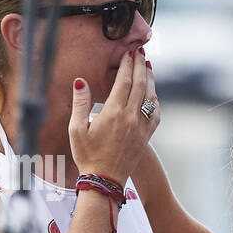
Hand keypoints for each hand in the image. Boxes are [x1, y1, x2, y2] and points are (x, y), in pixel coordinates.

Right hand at [68, 48, 157, 185]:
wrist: (105, 180)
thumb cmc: (87, 155)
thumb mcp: (76, 129)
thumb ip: (80, 103)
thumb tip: (80, 81)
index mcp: (113, 113)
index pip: (123, 82)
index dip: (127, 65)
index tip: (129, 52)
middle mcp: (131, 118)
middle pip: (139, 85)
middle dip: (140, 66)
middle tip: (141, 52)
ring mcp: (141, 128)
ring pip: (150, 98)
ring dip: (150, 80)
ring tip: (148, 67)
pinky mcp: (146, 137)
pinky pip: (156, 115)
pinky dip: (155, 101)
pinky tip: (153, 95)